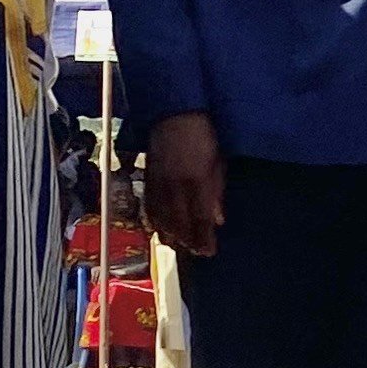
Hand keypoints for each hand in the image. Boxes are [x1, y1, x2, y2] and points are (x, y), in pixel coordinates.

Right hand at [144, 111, 225, 260]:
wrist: (174, 114)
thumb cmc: (203, 135)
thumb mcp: (218, 161)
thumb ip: (217, 191)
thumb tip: (218, 220)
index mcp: (196, 180)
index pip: (200, 218)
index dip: (204, 238)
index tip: (210, 252)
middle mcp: (175, 186)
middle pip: (179, 223)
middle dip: (188, 242)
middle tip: (197, 253)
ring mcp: (158, 183)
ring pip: (161, 218)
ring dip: (170, 236)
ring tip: (179, 247)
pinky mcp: (147, 179)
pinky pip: (149, 207)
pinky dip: (155, 222)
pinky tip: (160, 230)